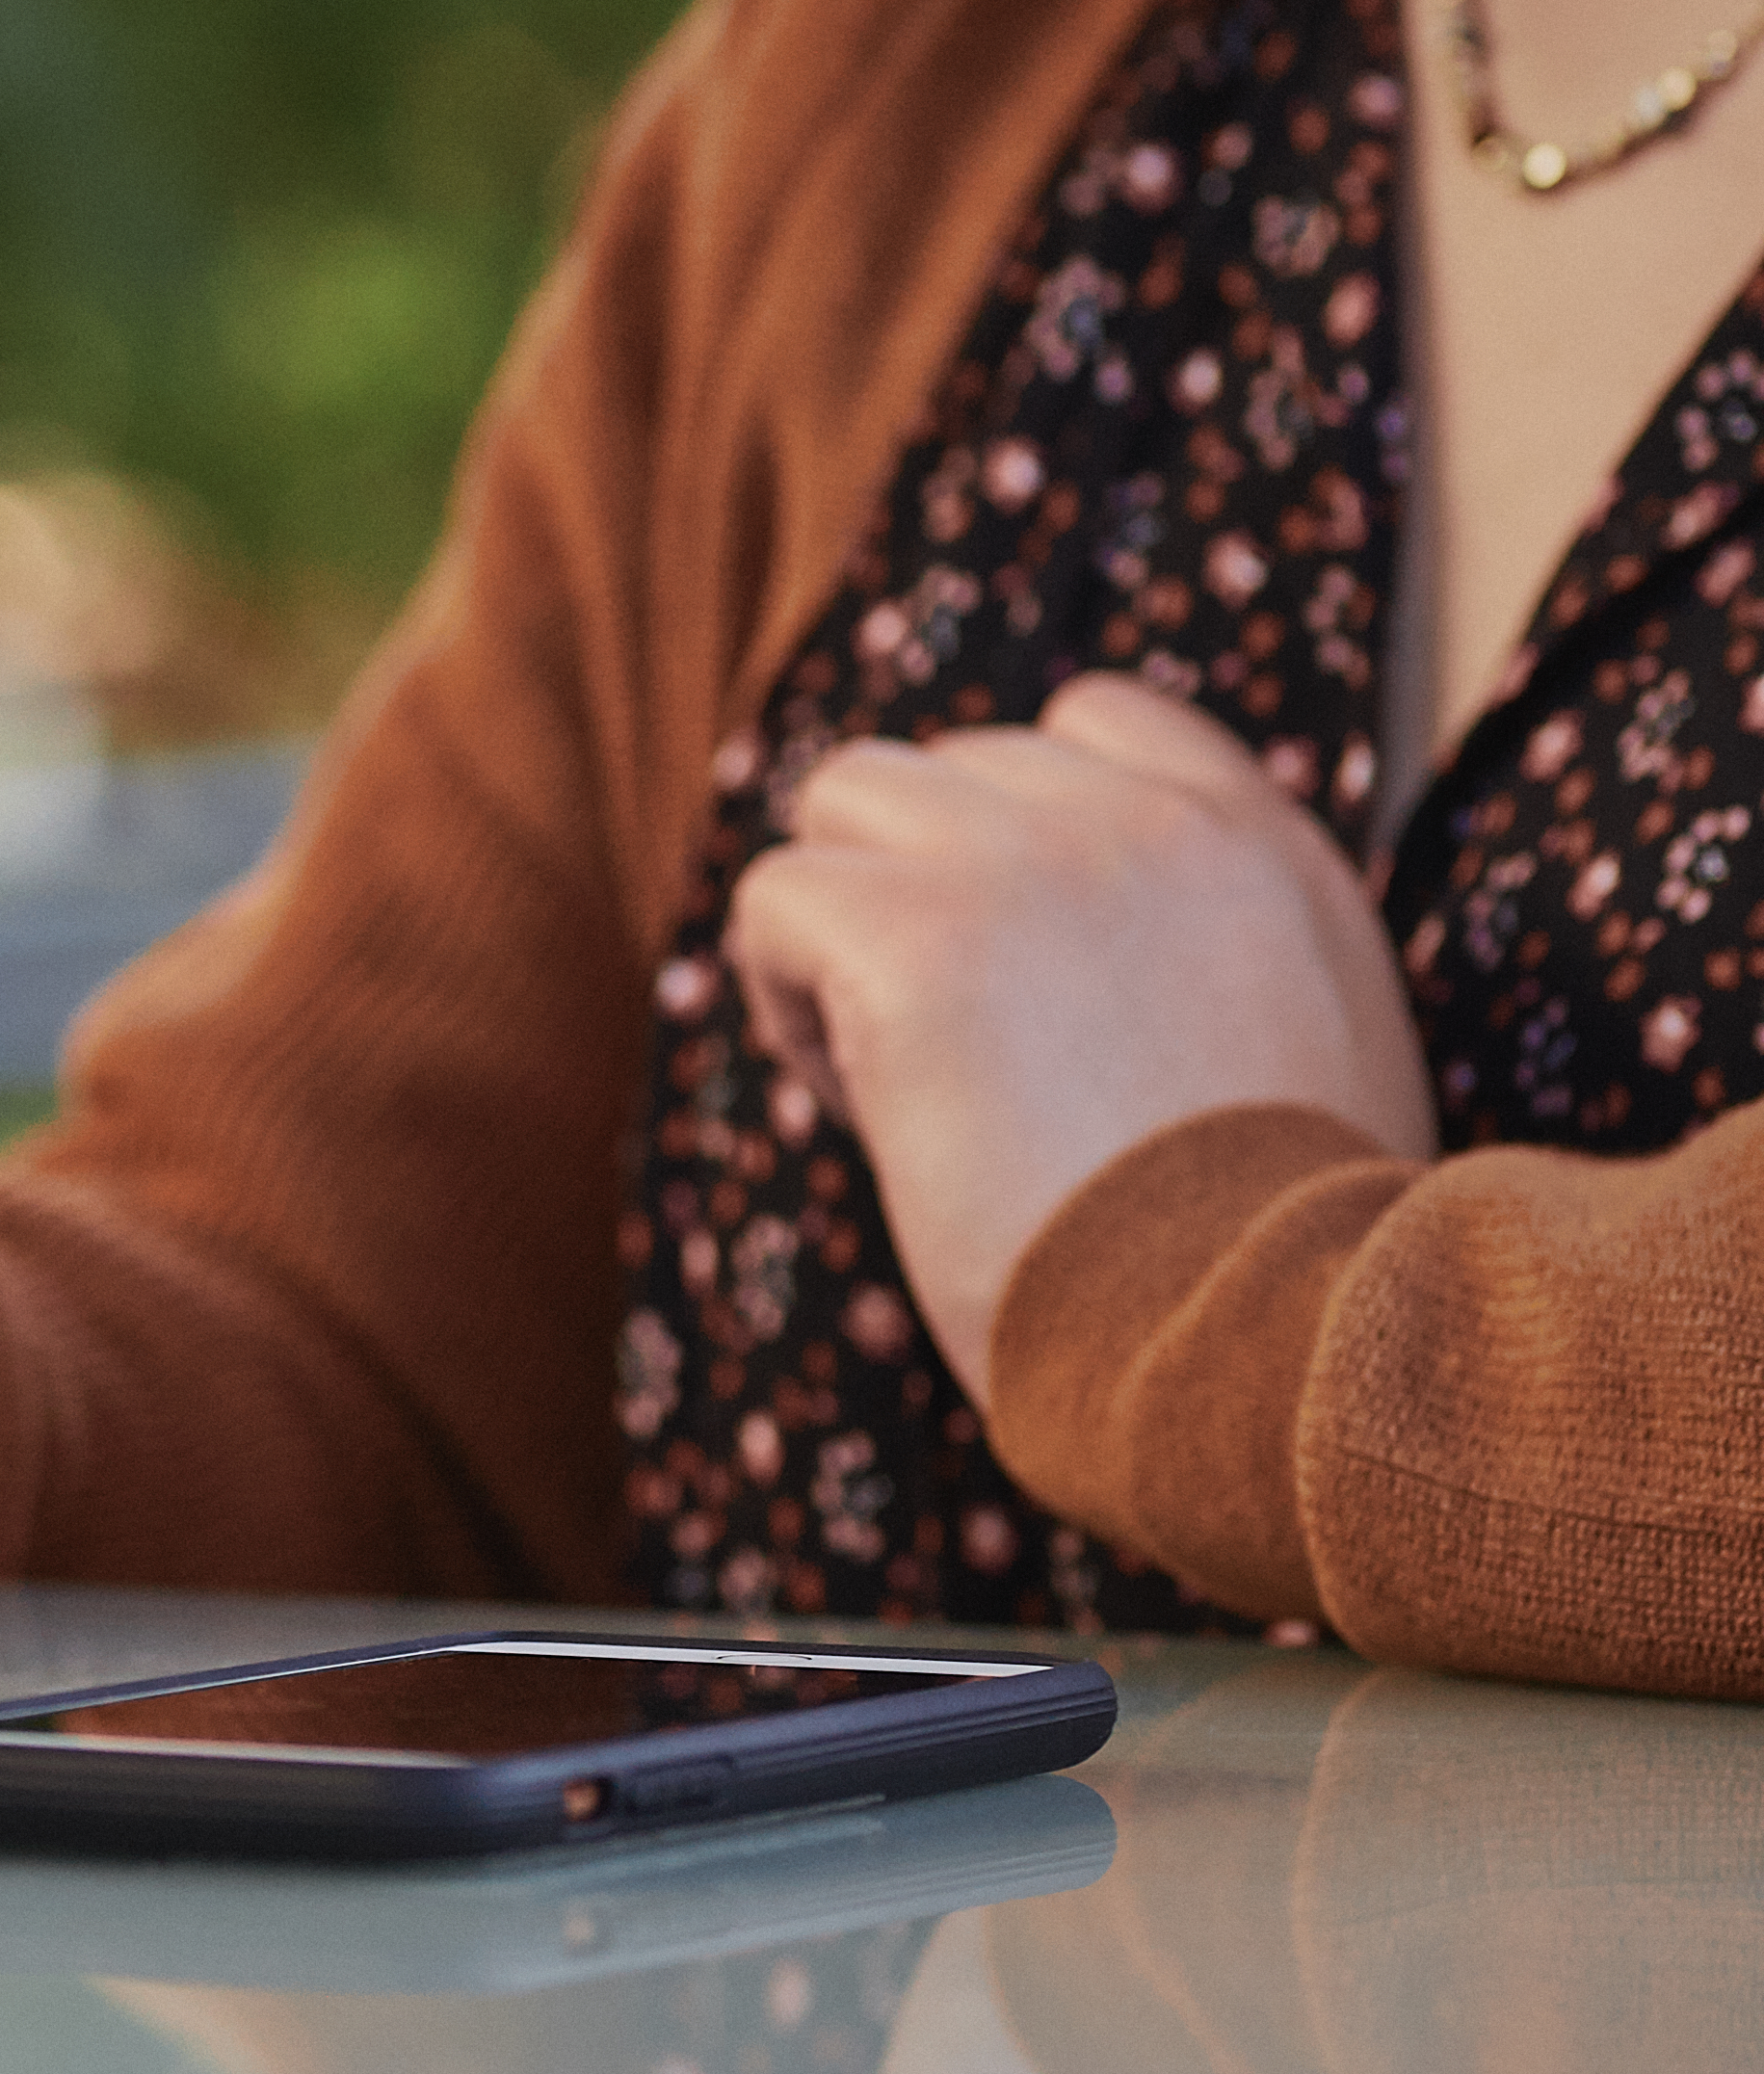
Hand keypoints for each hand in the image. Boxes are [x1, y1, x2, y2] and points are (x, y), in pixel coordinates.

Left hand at [724, 675, 1433, 1385]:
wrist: (1263, 1352)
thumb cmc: (1268, 1267)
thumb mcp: (1300, 1059)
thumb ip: (1204, 952)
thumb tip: (1048, 949)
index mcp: (1265, 847)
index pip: (1091, 722)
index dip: (1009, 832)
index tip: (1016, 970)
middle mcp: (1155, 823)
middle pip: (944, 769)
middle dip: (919, 896)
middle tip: (962, 1060)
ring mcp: (1034, 863)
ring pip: (843, 802)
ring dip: (838, 928)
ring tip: (899, 1074)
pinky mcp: (919, 938)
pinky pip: (775, 900)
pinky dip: (780, 997)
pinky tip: (859, 1105)